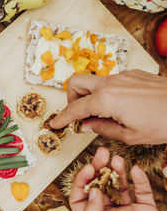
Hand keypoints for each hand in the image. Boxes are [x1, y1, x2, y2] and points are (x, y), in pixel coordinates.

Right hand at [50, 70, 166, 144]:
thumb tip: (86, 126)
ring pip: (93, 81)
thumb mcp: (129, 135)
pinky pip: (109, 81)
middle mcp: (111, 82)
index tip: (55, 124)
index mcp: (107, 99)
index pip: (75, 108)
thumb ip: (102, 128)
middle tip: (79, 115)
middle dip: (71, 98)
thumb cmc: (162, 123)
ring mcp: (122, 76)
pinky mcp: (132, 75)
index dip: (62, 117)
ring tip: (100, 114)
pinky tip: (116, 106)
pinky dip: (104, 93)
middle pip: (77, 82)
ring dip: (88, 96)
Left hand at [70, 147, 166, 210]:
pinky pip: (141, 191)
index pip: (80, 200)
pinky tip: (136, 170)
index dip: (81, 182)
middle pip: (99, 189)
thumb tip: (92, 191)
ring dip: (117, 172)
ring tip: (117, 158)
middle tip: (102, 153)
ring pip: (119, 187)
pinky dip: (139, 180)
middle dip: (99, 170)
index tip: (88, 168)